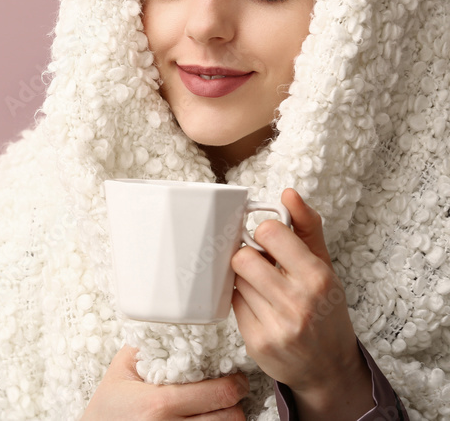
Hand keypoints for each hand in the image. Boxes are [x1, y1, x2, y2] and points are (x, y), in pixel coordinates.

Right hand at [80, 343, 247, 419]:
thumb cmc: (106, 410)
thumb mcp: (120, 371)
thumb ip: (147, 348)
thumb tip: (173, 328)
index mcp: (159, 403)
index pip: (220, 393)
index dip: (235, 384)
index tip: (235, 378)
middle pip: (230, 417)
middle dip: (234, 403)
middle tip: (230, 394)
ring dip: (227, 420)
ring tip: (218, 410)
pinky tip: (205, 420)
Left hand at [230, 188, 373, 417]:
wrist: (329, 368)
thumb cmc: (325, 309)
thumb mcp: (325, 266)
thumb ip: (306, 227)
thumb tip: (288, 193)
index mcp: (317, 277)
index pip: (269, 232)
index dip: (264, 234)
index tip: (271, 243)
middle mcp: (298, 302)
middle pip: (242, 257)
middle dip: (249, 258)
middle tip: (263, 267)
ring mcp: (276, 325)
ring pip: (235, 280)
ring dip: (245, 280)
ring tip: (265, 290)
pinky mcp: (256, 342)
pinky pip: (232, 304)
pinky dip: (242, 301)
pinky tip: (260, 309)